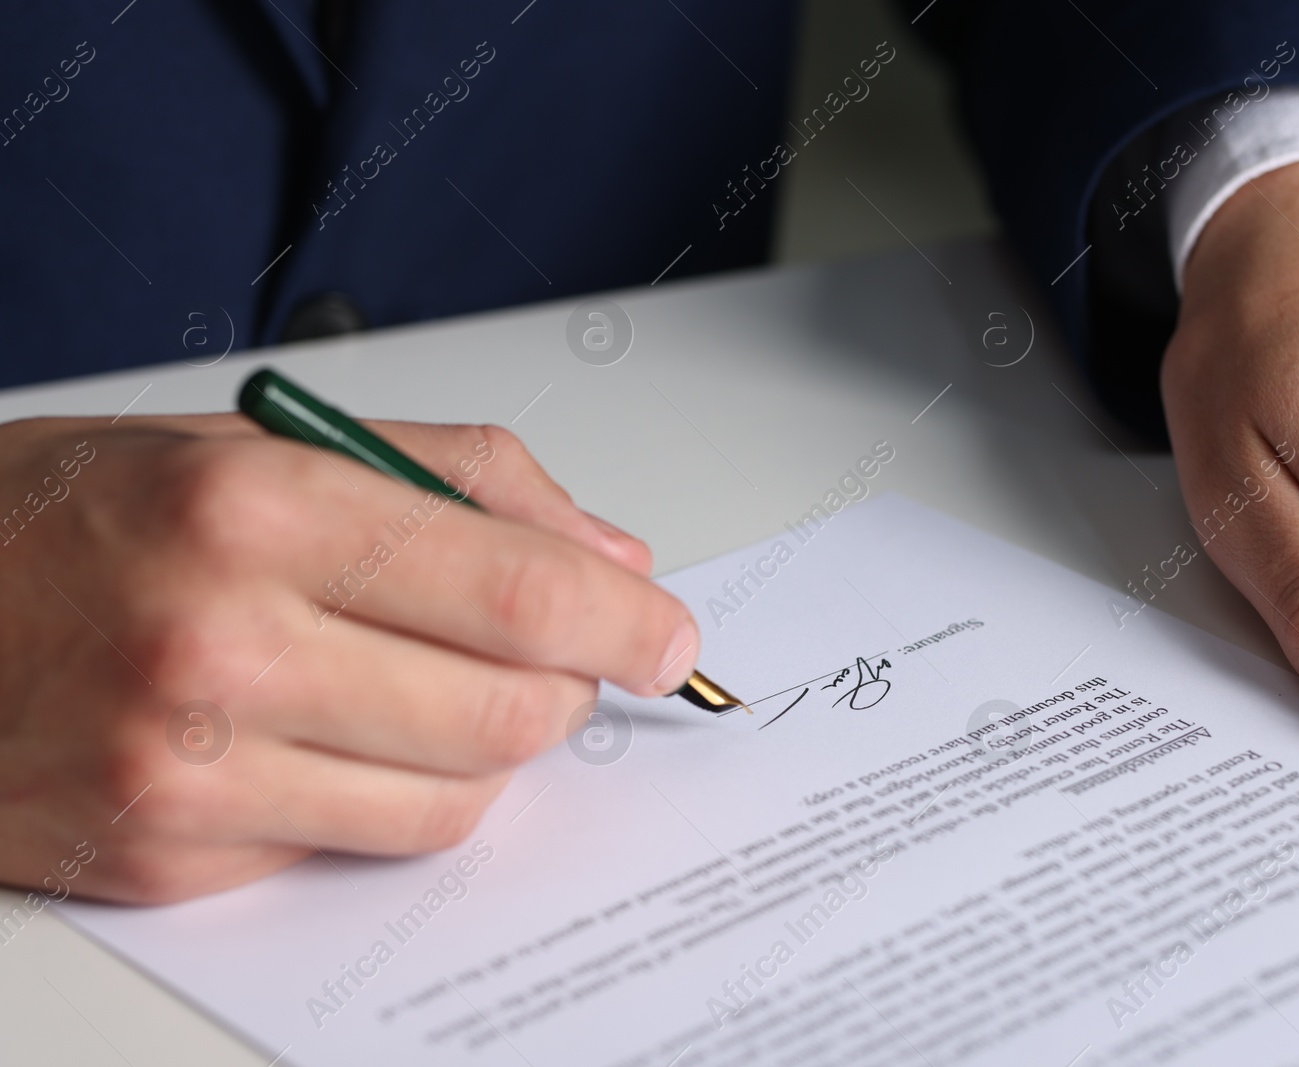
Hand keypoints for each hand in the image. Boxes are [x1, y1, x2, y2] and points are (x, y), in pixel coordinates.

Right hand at [0, 416, 697, 902]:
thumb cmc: (80, 516)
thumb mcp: (264, 442)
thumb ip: (462, 482)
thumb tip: (607, 560)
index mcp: (258, 512)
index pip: (517, 595)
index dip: (623, 626)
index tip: (665, 638)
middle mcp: (224, 647)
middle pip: (507, 712)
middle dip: (566, 687)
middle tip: (556, 654)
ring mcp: (194, 773)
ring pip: (454, 801)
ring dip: (489, 747)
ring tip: (437, 685)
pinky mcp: (172, 860)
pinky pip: (361, 847)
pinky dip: (392, 796)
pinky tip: (340, 736)